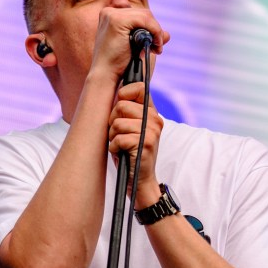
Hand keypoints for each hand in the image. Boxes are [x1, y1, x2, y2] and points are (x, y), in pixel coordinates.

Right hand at [90, 7, 167, 82]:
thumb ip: (149, 37)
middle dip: (155, 30)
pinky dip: (155, 31)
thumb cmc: (118, 64)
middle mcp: (109, 12)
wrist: (106, 76)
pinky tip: (155, 45)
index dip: (150, 27)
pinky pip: (145, 20)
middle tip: (157, 47)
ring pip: (146, 15)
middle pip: (143, 13)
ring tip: (156, 48)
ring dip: (156, 32)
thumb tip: (167, 34)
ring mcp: (112, 15)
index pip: (138, 14)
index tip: (153, 42)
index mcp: (110, 16)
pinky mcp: (117, 20)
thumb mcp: (136, 47)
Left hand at [107, 82, 163, 203]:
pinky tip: (121, 153)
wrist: (140, 180)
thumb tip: (116, 90)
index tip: (119, 109)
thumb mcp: (129, 127)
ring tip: (120, 145)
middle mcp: (155, 119)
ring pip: (117, 122)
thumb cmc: (129, 152)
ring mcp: (152, 131)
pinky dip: (114, 147)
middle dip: (112, 121)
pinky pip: (119, 138)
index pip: (138, 87)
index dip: (123, 95)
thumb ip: (126, 110)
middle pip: (120, 105)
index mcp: (152, 112)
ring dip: (113, 136)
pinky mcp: (146, 144)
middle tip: (119, 134)